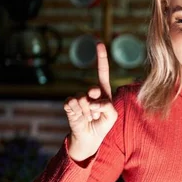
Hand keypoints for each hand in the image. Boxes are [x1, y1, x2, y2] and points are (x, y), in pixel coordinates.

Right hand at [64, 42, 117, 160]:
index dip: (101, 58)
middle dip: (96, 103)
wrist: (89, 138)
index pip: (102, 73)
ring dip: (88, 112)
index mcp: (103, 92)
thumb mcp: (112, 116)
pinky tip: (80, 118)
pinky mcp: (69, 105)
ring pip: (83, 99)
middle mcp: (90, 92)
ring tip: (89, 118)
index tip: (99, 43)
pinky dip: (77, 113)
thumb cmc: (103, 125)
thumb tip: (91, 100)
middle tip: (96, 114)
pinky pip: (72, 103)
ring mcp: (79, 98)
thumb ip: (107, 106)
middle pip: (93, 89)